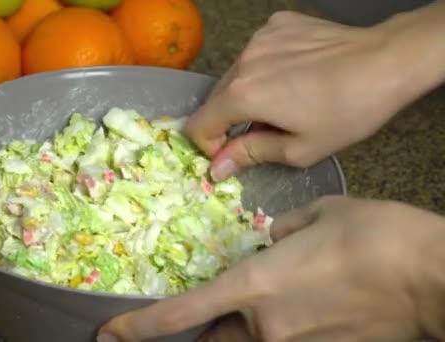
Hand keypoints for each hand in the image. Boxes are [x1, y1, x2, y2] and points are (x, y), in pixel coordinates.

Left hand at [97, 196, 444, 340]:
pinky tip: (302, 309)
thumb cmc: (374, 236)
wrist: (433, 275)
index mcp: (254, 284)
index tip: (109, 335)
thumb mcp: (316, 216)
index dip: (138, 328)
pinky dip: (277, 331)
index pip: (181, 314)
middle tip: (176, 330)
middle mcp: (266, 326)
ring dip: (239, 334)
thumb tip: (268, 238)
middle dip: (196, 337)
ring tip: (260, 306)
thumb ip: (280, 231)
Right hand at [186, 7, 444, 181]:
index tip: (235, 151)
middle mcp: (242, 62)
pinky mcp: (276, 24)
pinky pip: (256, 53)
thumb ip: (249, 155)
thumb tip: (216, 168)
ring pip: (235, 75)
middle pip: (214, 100)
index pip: (197, 125)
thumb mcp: (299, 149)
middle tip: (265, 130)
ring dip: (248, 93)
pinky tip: (295, 74)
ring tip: (285, 99)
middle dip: (230, 120)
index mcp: (243, 96)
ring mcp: (258, 39)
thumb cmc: (348, 112)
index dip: (210, 145)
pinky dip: (265, 68)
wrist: (388, 61)